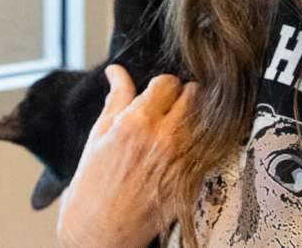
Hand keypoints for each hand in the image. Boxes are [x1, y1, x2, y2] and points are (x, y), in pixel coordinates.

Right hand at [56, 65, 196, 247]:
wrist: (99, 234)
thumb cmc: (92, 187)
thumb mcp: (98, 136)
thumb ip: (116, 99)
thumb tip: (117, 70)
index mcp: (138, 123)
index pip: (169, 81)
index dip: (162, 85)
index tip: (157, 95)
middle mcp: (166, 138)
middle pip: (194, 94)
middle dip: (183, 96)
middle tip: (170, 108)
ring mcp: (184, 159)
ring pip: (206, 119)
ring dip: (195, 118)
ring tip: (177, 128)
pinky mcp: (195, 179)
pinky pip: (208, 147)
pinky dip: (200, 142)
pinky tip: (183, 150)